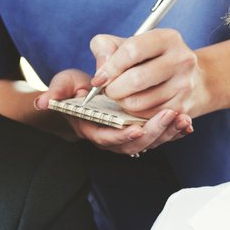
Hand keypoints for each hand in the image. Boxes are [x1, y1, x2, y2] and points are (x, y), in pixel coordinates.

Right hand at [37, 67, 191, 155]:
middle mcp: (111, 138)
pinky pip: (159, 136)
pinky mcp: (141, 132)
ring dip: (167, 133)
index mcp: (92, 128)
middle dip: (152, 132)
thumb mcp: (64, 85)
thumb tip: (43, 102)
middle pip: (134, 144)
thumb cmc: (74, 90)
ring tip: (182, 120)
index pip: (107, 137)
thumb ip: (56, 92)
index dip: (121, 136)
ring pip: (150, 142)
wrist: (86, 94)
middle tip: (169, 116)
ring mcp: (127, 137)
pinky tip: (186, 123)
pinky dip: (173, 131)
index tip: (135, 128)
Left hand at [90, 27, 206, 118]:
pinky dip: (134, 113)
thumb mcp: (129, 44)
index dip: (110, 67)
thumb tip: (101, 71)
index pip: (132, 51)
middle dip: (113, 89)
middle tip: (108, 90)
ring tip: (122, 96)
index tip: (99, 78)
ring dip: (122, 102)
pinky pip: (146, 116)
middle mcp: (181, 59)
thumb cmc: (151, 59)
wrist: (191, 79)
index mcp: (168, 38)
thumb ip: (106, 48)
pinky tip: (136, 103)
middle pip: (135, 79)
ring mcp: (184, 85)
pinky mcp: (182, 107)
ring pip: (138, 102)